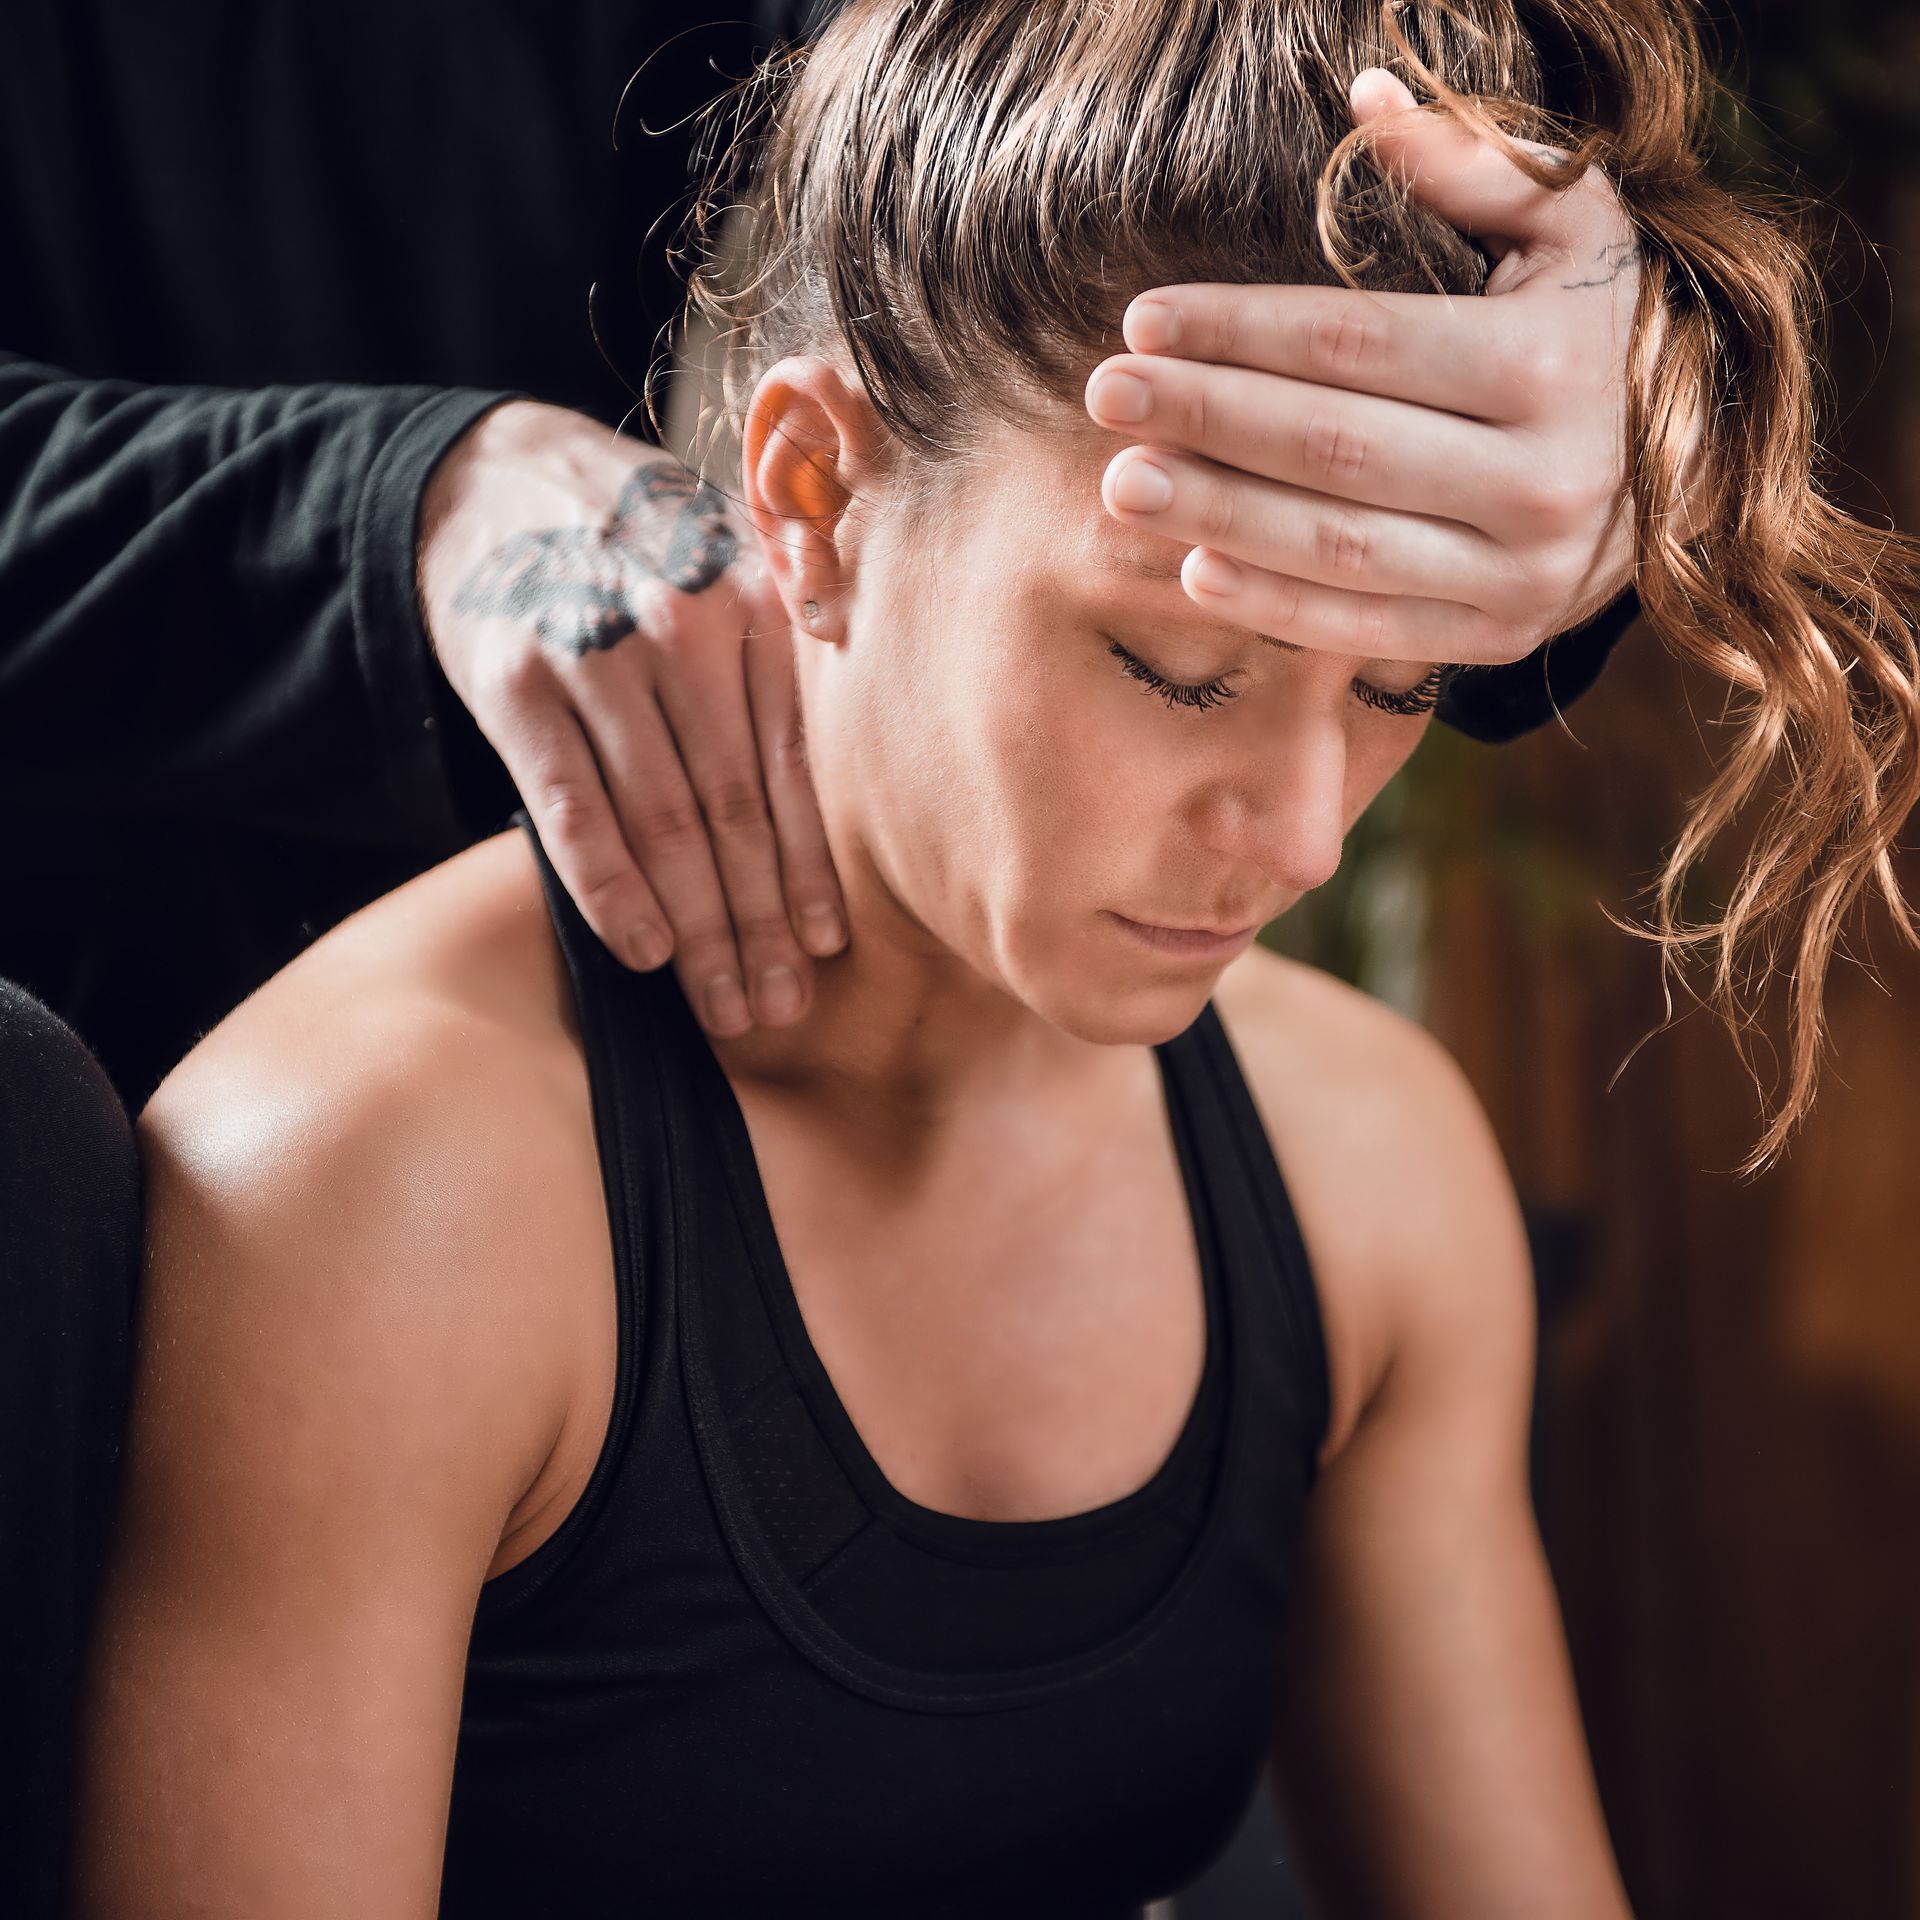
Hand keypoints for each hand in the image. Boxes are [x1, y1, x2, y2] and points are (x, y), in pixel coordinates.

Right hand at [418, 400, 846, 1037]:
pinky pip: (572, 809)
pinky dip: (610, 889)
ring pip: (663, 824)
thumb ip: (792, 646)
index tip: (824, 955)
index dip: (809, 873)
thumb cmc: (635, 546)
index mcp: (754, 607)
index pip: (791, 771)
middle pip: (732, 813)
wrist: (494, 474)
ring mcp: (596, 653)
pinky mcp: (514, 682)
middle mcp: (684, 628)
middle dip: (758, 925)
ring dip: (698, 930)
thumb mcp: (729, 560)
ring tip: (724, 1008)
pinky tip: (645, 954)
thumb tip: (852, 767)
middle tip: (777, 1010)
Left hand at [1086, 68, 1649, 665]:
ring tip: (1122, 486)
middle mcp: (1543, 477)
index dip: (1242, 331)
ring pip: (1338, 546)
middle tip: (1103, 397)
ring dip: (1217, 516)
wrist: (1696, 471)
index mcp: (1550, 364)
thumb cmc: (1598, 329)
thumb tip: (1362, 94)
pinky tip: (1192, 572)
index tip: (1144, 320)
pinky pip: (1366, 627)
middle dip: (1207, 419)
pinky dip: (1275, 606)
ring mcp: (1521, 572)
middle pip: (1334, 447)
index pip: (1358, 344)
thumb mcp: (1569, 227)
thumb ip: (1470, 166)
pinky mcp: (1496, 637)